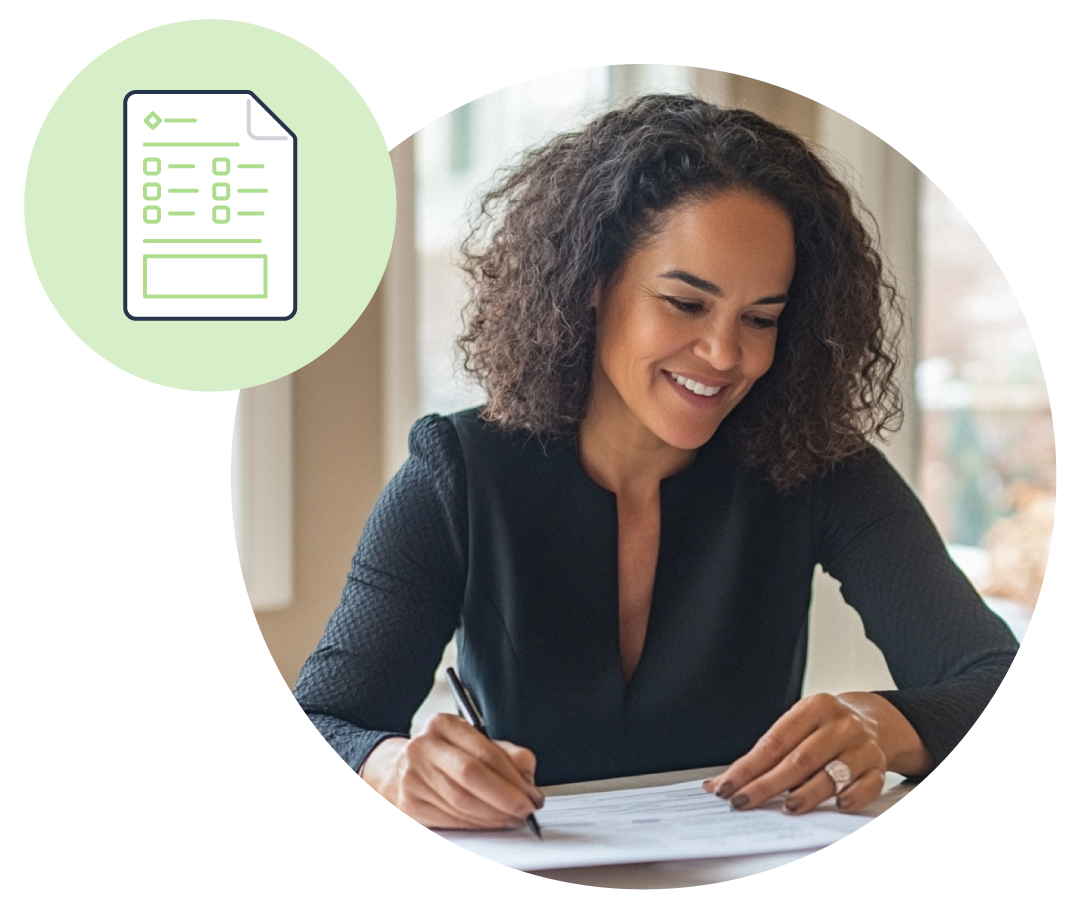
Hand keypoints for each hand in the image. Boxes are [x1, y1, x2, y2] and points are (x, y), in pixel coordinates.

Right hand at [360, 713, 543, 829]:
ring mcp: (412, 776)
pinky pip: (450, 819)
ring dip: (494, 816)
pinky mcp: (410, 803)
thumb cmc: (445, 754)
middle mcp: (423, 747)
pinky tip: (490, 823)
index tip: (532, 794)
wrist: (398, 765)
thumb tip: (527, 772)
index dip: (513, 777)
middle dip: (505, 798)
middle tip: (526, 810)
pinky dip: (476, 825)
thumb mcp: (474, 741)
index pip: (485, 752)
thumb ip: (505, 752)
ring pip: (461, 803)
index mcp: (443, 724)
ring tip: (512, 818)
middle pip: (471, 777)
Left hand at [702, 692, 926, 814]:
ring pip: (833, 774)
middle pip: (799, 760)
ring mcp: (861, 746)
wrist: (875, 719)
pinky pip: (868, 785)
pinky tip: (838, 805)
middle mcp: (839, 725)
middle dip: (767, 785)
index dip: (748, 768)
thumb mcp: (797, 726)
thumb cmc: (825, 726)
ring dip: (808, 794)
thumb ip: (764, 754)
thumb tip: (723, 782)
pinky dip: (853, 796)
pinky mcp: (879, 766)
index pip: (774, 742)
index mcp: (813, 708)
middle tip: (744, 802)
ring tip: (786, 807)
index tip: (727, 786)